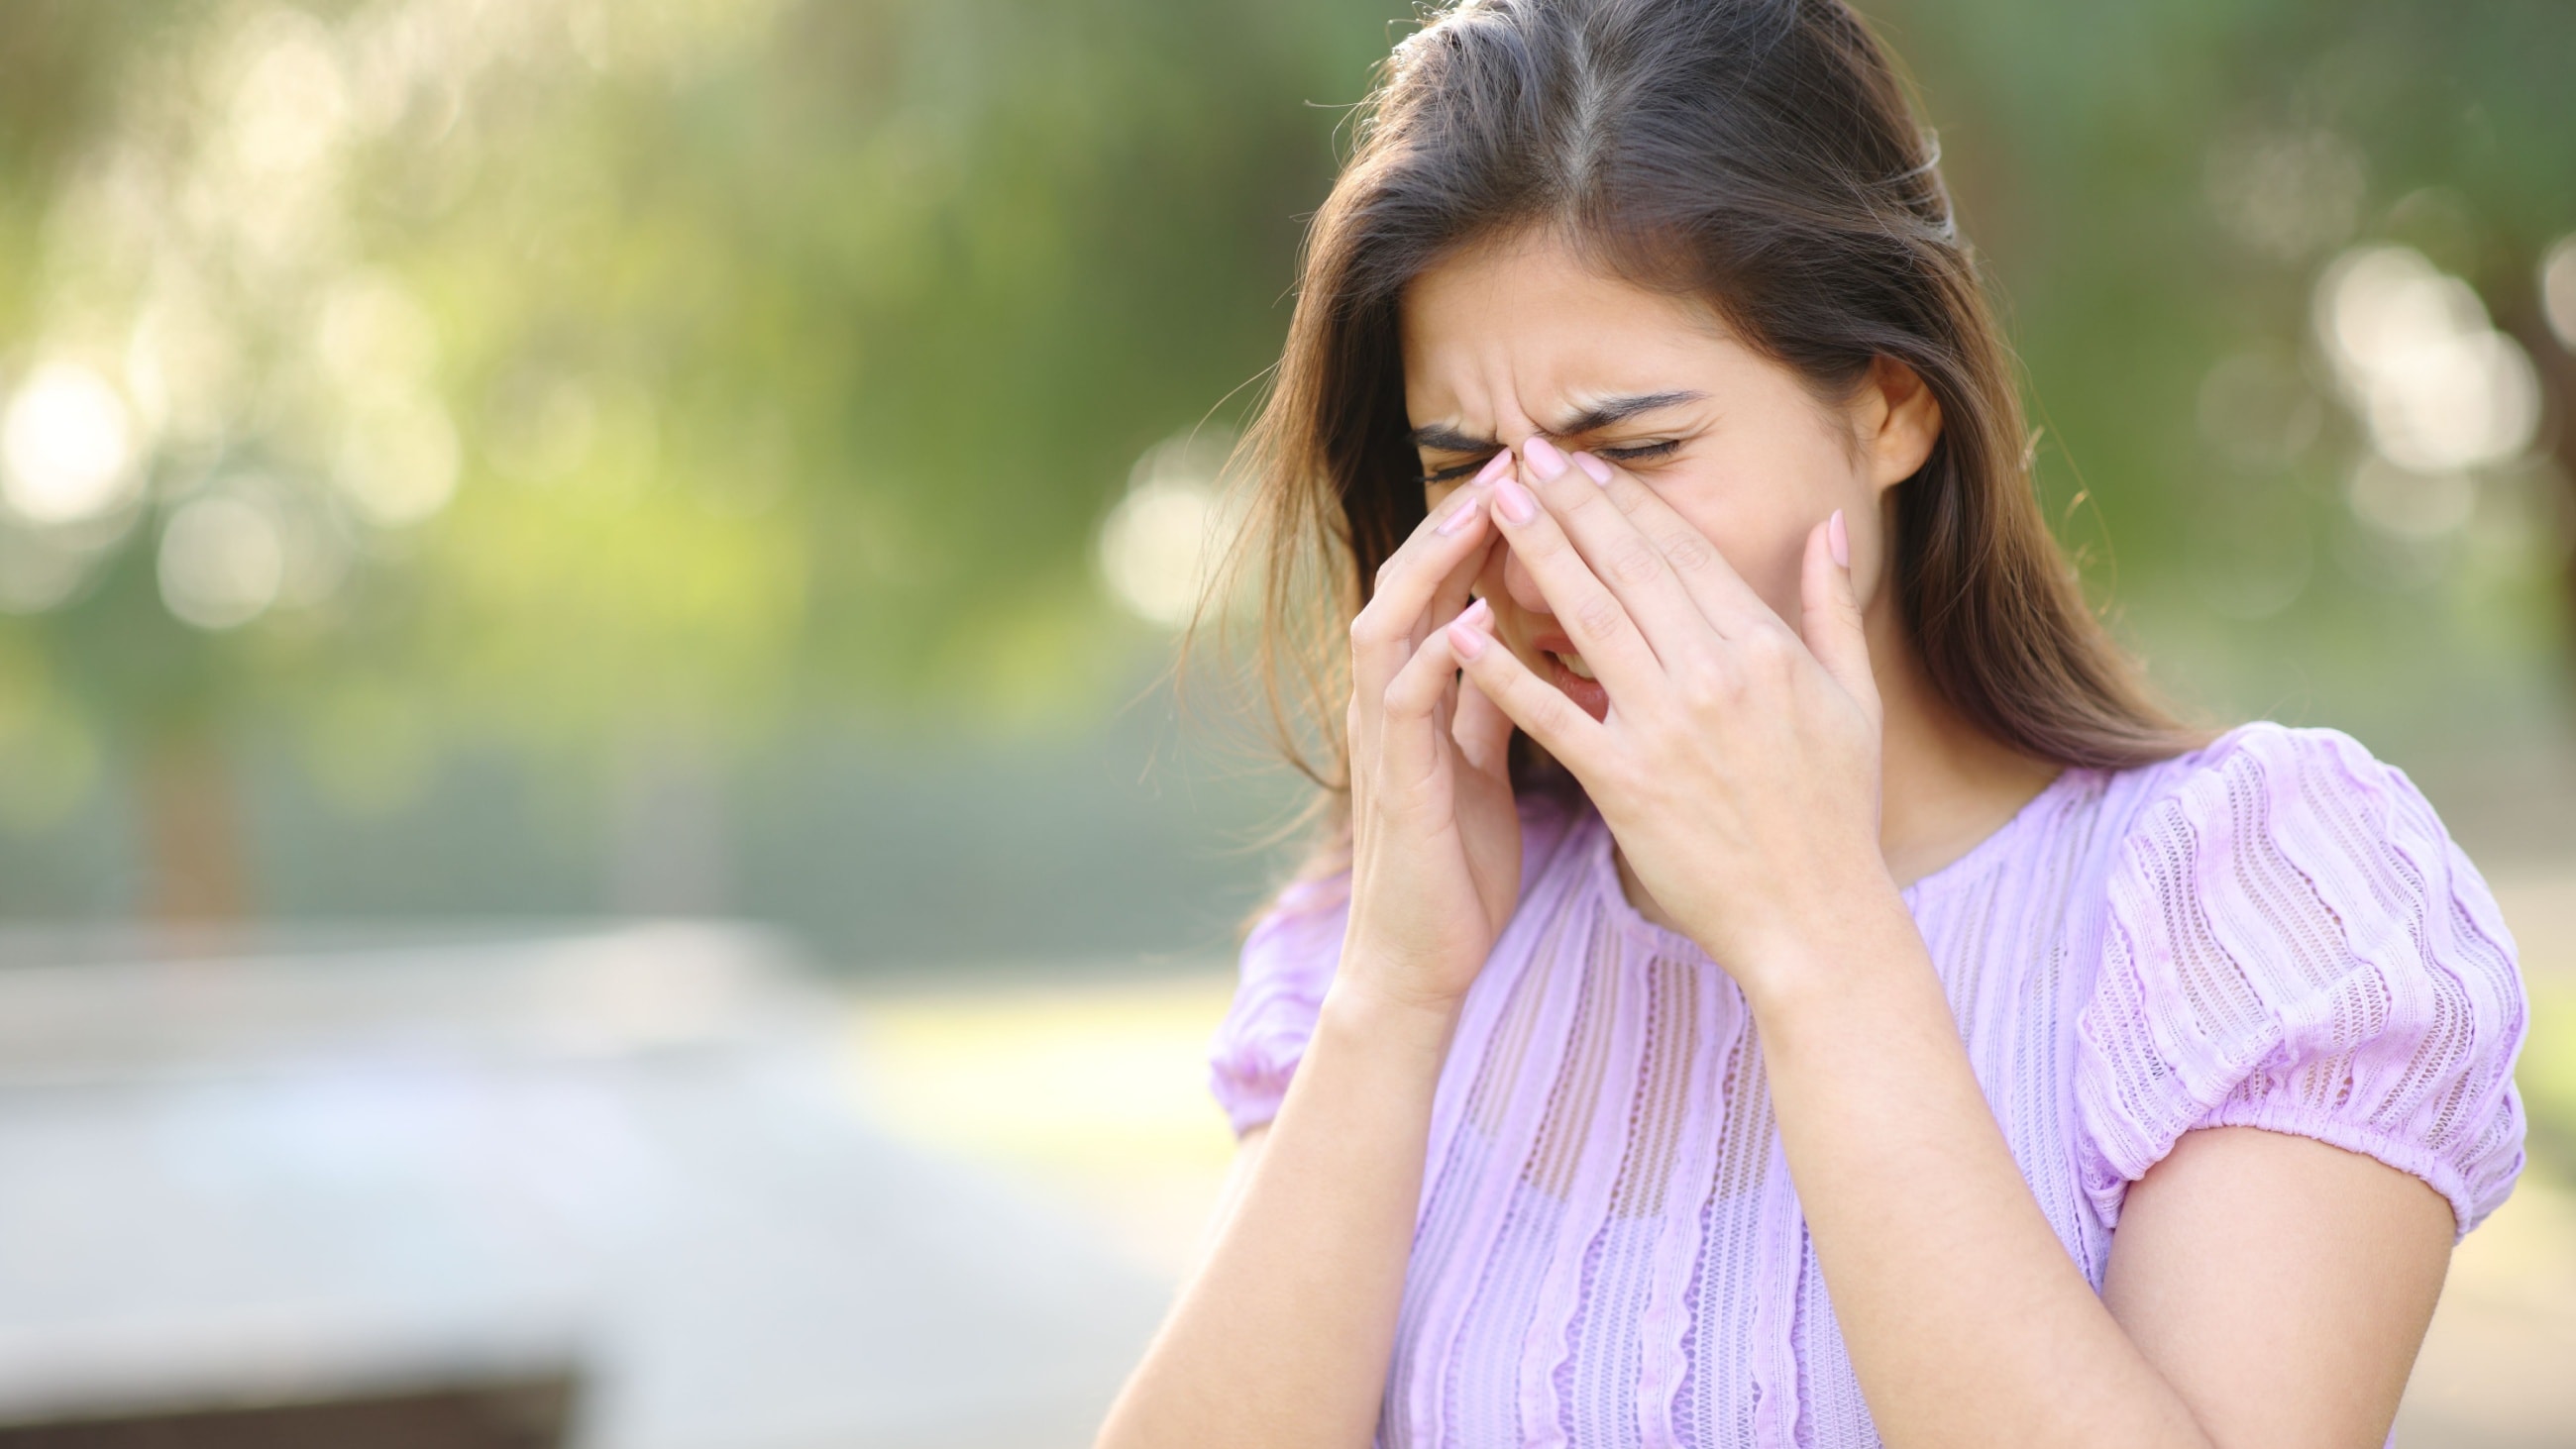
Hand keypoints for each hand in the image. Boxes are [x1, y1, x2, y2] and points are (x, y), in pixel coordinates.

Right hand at [1338, 451, 1524, 1017]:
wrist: (1420, 963)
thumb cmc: (1461, 865)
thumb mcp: (1487, 760)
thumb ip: (1498, 694)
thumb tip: (1532, 632)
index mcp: (1422, 691)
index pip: (1449, 582)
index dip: (1491, 525)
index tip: (1546, 471)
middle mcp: (1391, 701)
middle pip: (1412, 581)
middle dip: (1461, 518)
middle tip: (1515, 460)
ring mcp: (1385, 740)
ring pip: (1391, 624)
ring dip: (1435, 567)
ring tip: (1482, 514)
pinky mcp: (1394, 787)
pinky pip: (1403, 707)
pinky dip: (1435, 659)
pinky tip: (1470, 623)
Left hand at [1445, 442, 1892, 994]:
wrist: (1817, 918)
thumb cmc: (1837, 811)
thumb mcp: (1854, 698)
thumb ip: (1832, 605)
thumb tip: (1828, 526)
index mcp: (1765, 649)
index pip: (1682, 552)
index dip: (1626, 500)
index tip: (1583, 462)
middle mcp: (1715, 676)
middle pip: (1628, 568)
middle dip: (1570, 504)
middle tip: (1520, 455)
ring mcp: (1667, 729)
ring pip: (1587, 620)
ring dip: (1537, 555)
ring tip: (1493, 506)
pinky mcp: (1626, 785)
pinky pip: (1553, 717)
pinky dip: (1506, 671)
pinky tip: (1464, 627)